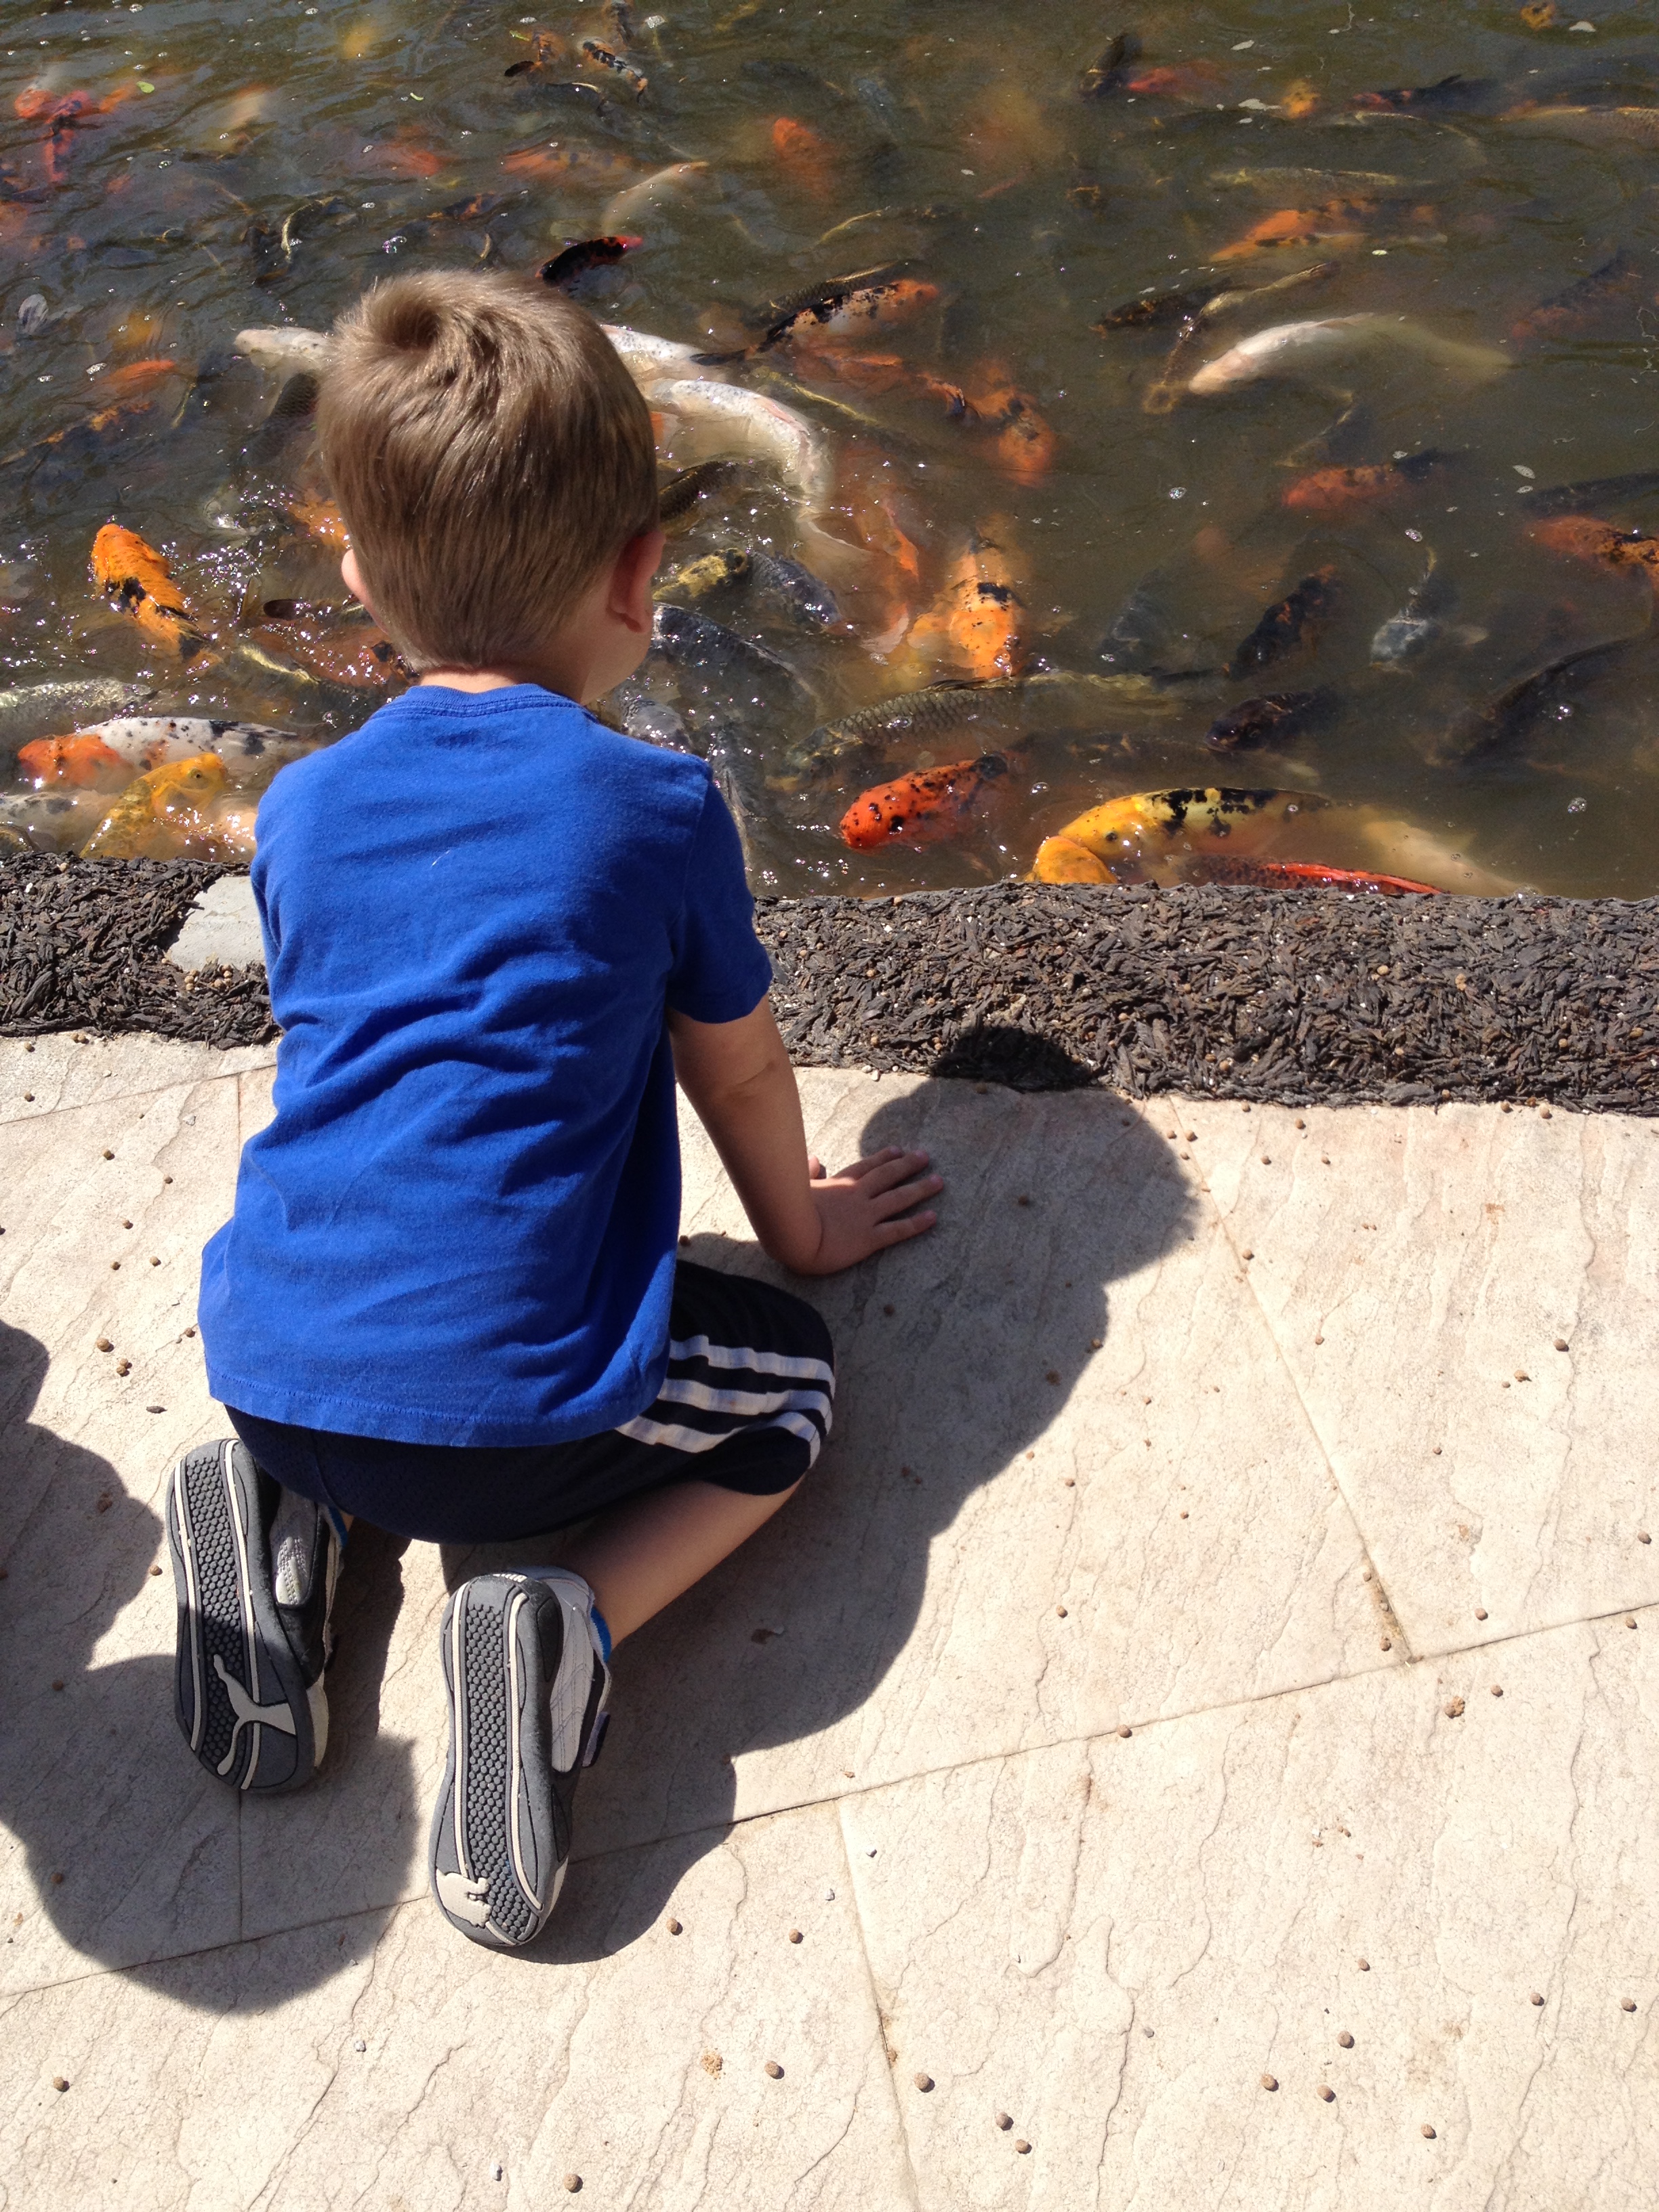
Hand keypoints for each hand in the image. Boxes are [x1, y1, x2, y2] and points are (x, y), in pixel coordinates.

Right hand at [791, 1146, 941, 1275]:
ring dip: (920, 1189)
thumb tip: (814, 1158)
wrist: (793, 1236)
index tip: (899, 1150)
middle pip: (888, 1176)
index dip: (884, 1157)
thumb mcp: (797, 1187)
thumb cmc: (788, 1213)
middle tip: (926, 1157)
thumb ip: (807, 1172)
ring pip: (899, 1198)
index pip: (867, 1166)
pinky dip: (917, 1223)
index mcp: (839, 1183)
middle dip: (908, 1165)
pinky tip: (933, 1217)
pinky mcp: (868, 1238)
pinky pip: (897, 1229)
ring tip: (939, 1182)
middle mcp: (857, 1195)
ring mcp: (865, 1215)